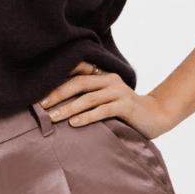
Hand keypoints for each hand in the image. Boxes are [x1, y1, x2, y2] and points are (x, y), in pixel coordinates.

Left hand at [37, 61, 173, 139]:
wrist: (155, 116)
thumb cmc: (123, 111)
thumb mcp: (104, 100)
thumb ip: (87, 98)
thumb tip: (55, 106)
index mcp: (102, 75)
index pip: (77, 69)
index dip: (57, 77)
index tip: (38, 88)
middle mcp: (110, 80)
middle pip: (79, 83)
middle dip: (57, 94)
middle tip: (41, 105)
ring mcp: (119, 92)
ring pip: (88, 98)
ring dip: (68, 108)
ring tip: (53, 118)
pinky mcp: (126, 105)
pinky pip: (103, 110)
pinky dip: (87, 117)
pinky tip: (74, 124)